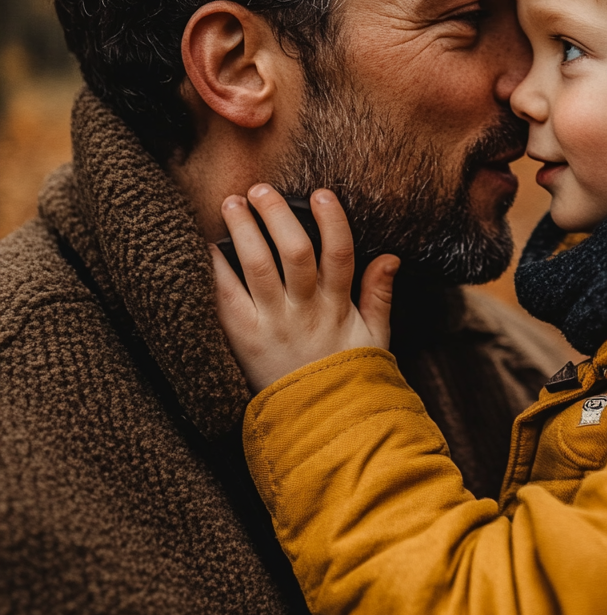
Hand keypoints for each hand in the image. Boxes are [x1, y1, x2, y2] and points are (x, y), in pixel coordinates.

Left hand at [211, 184, 399, 392]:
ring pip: (257, 268)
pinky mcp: (242, 338)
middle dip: (277, 216)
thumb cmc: (346, 377)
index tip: (321, 194)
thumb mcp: (374, 338)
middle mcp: (304, 312)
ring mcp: (271, 325)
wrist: (315, 426)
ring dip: (243, 231)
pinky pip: (225, 297)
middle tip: (261, 189)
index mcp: (337, 308)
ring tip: (232, 203)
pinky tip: (207, 244)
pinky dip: (215, 268)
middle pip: (294, 253)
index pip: (339, 255)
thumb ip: (379, 294)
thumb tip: (391, 255)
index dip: (332, 221)